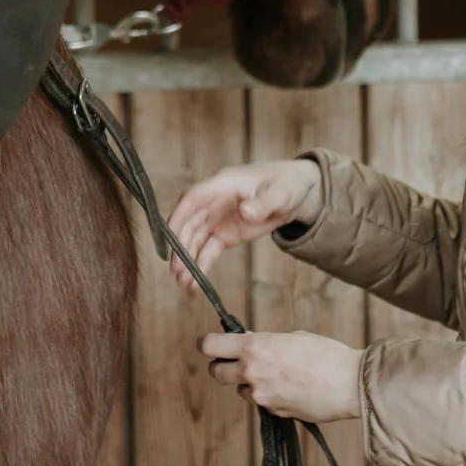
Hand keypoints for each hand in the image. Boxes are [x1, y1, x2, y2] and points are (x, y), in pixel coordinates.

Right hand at [166, 159, 322, 291]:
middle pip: (189, 222)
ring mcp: (219, 218)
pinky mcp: (226, 233)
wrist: (298, 193)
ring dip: (187, 259)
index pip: (193, 198)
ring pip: (196, 239)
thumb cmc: (288, 184)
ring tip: (183, 282)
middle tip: (175, 271)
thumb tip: (245, 212)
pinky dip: (201, 264)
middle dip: (180, 246)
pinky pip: (209, 249)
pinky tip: (195, 281)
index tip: (168, 236)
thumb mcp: (281, 193)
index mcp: (224, 184)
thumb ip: (263, 203)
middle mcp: (215, 201)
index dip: (178, 216)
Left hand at [199, 330, 362, 422]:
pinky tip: (289, 388)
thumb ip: (266, 342)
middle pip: (217, 373)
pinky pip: (262, 402)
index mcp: (254, 347)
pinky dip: (268, 396)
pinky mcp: (274, 412)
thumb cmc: (325, 354)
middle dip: (221, 367)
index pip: (211, 346)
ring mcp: (261, 395)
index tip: (208, 343)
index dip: (206, 344)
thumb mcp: (292, 337)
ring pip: (241, 390)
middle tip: (233, 362)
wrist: (349, 384)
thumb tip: (253, 345)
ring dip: (248, 383)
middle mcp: (252, 372)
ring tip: (273, 375)